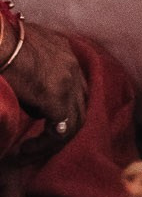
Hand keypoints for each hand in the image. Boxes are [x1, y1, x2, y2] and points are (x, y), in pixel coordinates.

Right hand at [11, 19, 87, 152]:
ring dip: (52, 142)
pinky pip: (60, 131)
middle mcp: (73, 66)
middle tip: (40, 143)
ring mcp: (68, 83)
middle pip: (79, 105)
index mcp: (64, 53)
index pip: (74, 86)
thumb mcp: (21, 53)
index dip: (62, 108)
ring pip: (74, 122)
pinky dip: (44, 144)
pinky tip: (25, 150)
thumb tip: (28, 94)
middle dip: (62, 128)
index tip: (43, 123)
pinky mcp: (57, 98)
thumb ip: (32, 71)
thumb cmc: (1, 44)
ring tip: (28, 151)